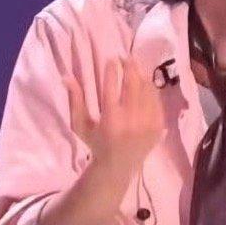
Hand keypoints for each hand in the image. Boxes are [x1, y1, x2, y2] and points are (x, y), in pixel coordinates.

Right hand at [63, 59, 164, 173]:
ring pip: (148, 90)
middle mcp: (131, 120)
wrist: (118, 167)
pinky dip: (151, 90)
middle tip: (126, 57)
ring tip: (136, 67)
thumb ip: (75, 100)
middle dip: (130, 66)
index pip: (112, 86)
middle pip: (133, 84)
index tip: (111, 59)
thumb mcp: (81, 125)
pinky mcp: (158, 126)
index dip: (112, 69)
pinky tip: (145, 83)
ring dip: (142, 75)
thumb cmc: (96, 143)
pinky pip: (156, 101)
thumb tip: (66, 76)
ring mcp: (147, 123)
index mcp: (111, 119)